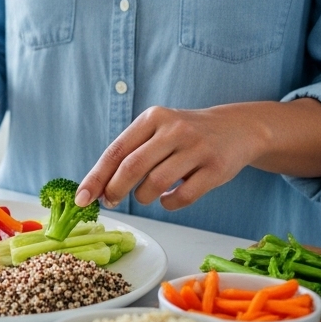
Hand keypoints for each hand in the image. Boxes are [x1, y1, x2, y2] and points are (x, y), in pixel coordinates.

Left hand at [76, 105, 267, 210]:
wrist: (238, 128)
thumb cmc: (186, 135)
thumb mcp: (158, 130)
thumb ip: (131, 152)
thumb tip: (99, 188)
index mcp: (153, 118)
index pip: (116, 151)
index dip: (96, 177)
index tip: (82, 198)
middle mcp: (174, 129)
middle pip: (132, 167)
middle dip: (115, 190)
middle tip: (111, 202)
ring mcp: (197, 148)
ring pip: (156, 183)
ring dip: (144, 197)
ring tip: (146, 195)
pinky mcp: (216, 168)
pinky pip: (183, 196)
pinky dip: (169, 204)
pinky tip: (168, 199)